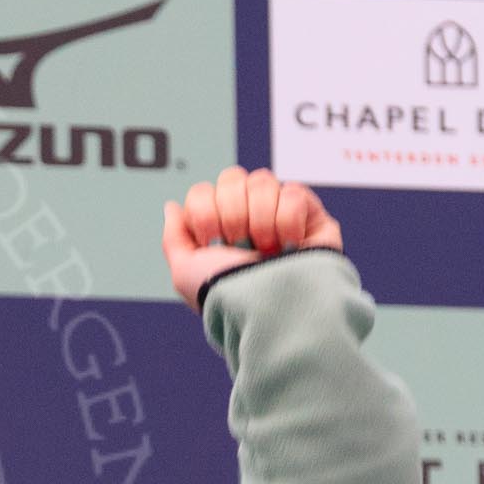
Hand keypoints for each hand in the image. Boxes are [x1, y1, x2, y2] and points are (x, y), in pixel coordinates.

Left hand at [162, 166, 341, 309]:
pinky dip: (288, 221)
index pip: (202, 191)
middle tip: (239, 245)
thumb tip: (173, 206)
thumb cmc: (226, 294)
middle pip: (231, 177)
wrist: (269, 306)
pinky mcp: (310, 213)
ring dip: (260, 220)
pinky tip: (290, 245)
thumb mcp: (185, 272)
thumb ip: (175, 237)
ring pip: (262, 181)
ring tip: (266, 250)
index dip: (204, 214)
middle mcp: (246, 215)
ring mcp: (277, 212)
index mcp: (216, 227)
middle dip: (231, 213)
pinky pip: (293, 192)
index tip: (212, 243)